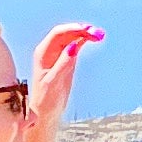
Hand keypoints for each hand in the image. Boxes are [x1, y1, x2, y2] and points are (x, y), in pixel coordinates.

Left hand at [25, 23, 101, 138]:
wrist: (45, 112)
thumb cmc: (45, 99)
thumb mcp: (54, 82)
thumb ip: (63, 64)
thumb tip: (73, 47)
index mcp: (43, 53)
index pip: (58, 34)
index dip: (73, 29)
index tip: (86, 29)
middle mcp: (49, 51)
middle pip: (67, 33)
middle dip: (81, 30)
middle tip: (97, 32)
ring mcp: (58, 55)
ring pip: (72, 38)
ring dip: (85, 34)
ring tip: (98, 34)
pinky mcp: (66, 61)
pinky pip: (76, 46)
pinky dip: (84, 41)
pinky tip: (93, 39)